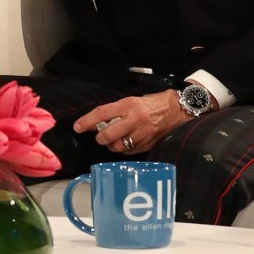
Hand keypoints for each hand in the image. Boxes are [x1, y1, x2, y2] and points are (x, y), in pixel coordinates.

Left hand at [72, 89, 190, 154]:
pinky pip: (128, 151)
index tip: (77, 127)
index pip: (102, 114)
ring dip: (112, 145)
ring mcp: (141, 134)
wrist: (176, 110)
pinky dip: (124, 148)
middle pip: (107, 135)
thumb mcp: (131, 101)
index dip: (87, 121)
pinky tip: (127, 142)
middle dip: (100, 138)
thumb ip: (114, 112)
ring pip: (117, 146)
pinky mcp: (147, 144)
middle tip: (101, 136)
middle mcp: (134, 120)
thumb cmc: (150, 104)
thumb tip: (95, 123)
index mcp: (128, 105)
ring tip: (115, 139)